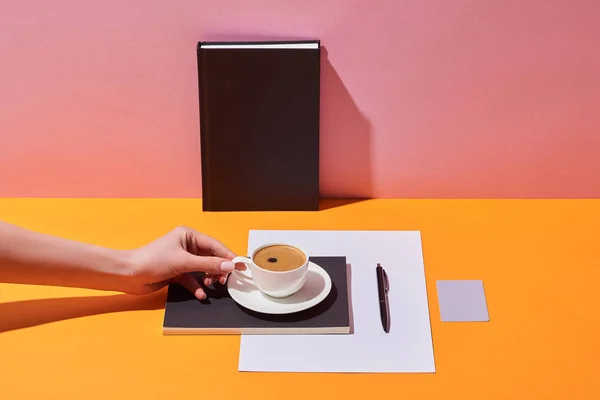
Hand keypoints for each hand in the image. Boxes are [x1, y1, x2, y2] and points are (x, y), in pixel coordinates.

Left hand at [124, 226, 244, 299]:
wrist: (130, 275)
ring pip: (203, 269)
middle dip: (218, 269)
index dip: (228, 255)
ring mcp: (182, 260)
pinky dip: (197, 286)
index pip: (214, 245)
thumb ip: (208, 264)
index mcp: (188, 235)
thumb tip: (229, 266)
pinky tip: (200, 293)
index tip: (240, 265)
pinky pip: (193, 279)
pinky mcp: (177, 272)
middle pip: (210, 257)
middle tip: (226, 279)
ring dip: (208, 278)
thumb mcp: (184, 262)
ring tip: (211, 285)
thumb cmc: (153, 261)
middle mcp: (186, 245)